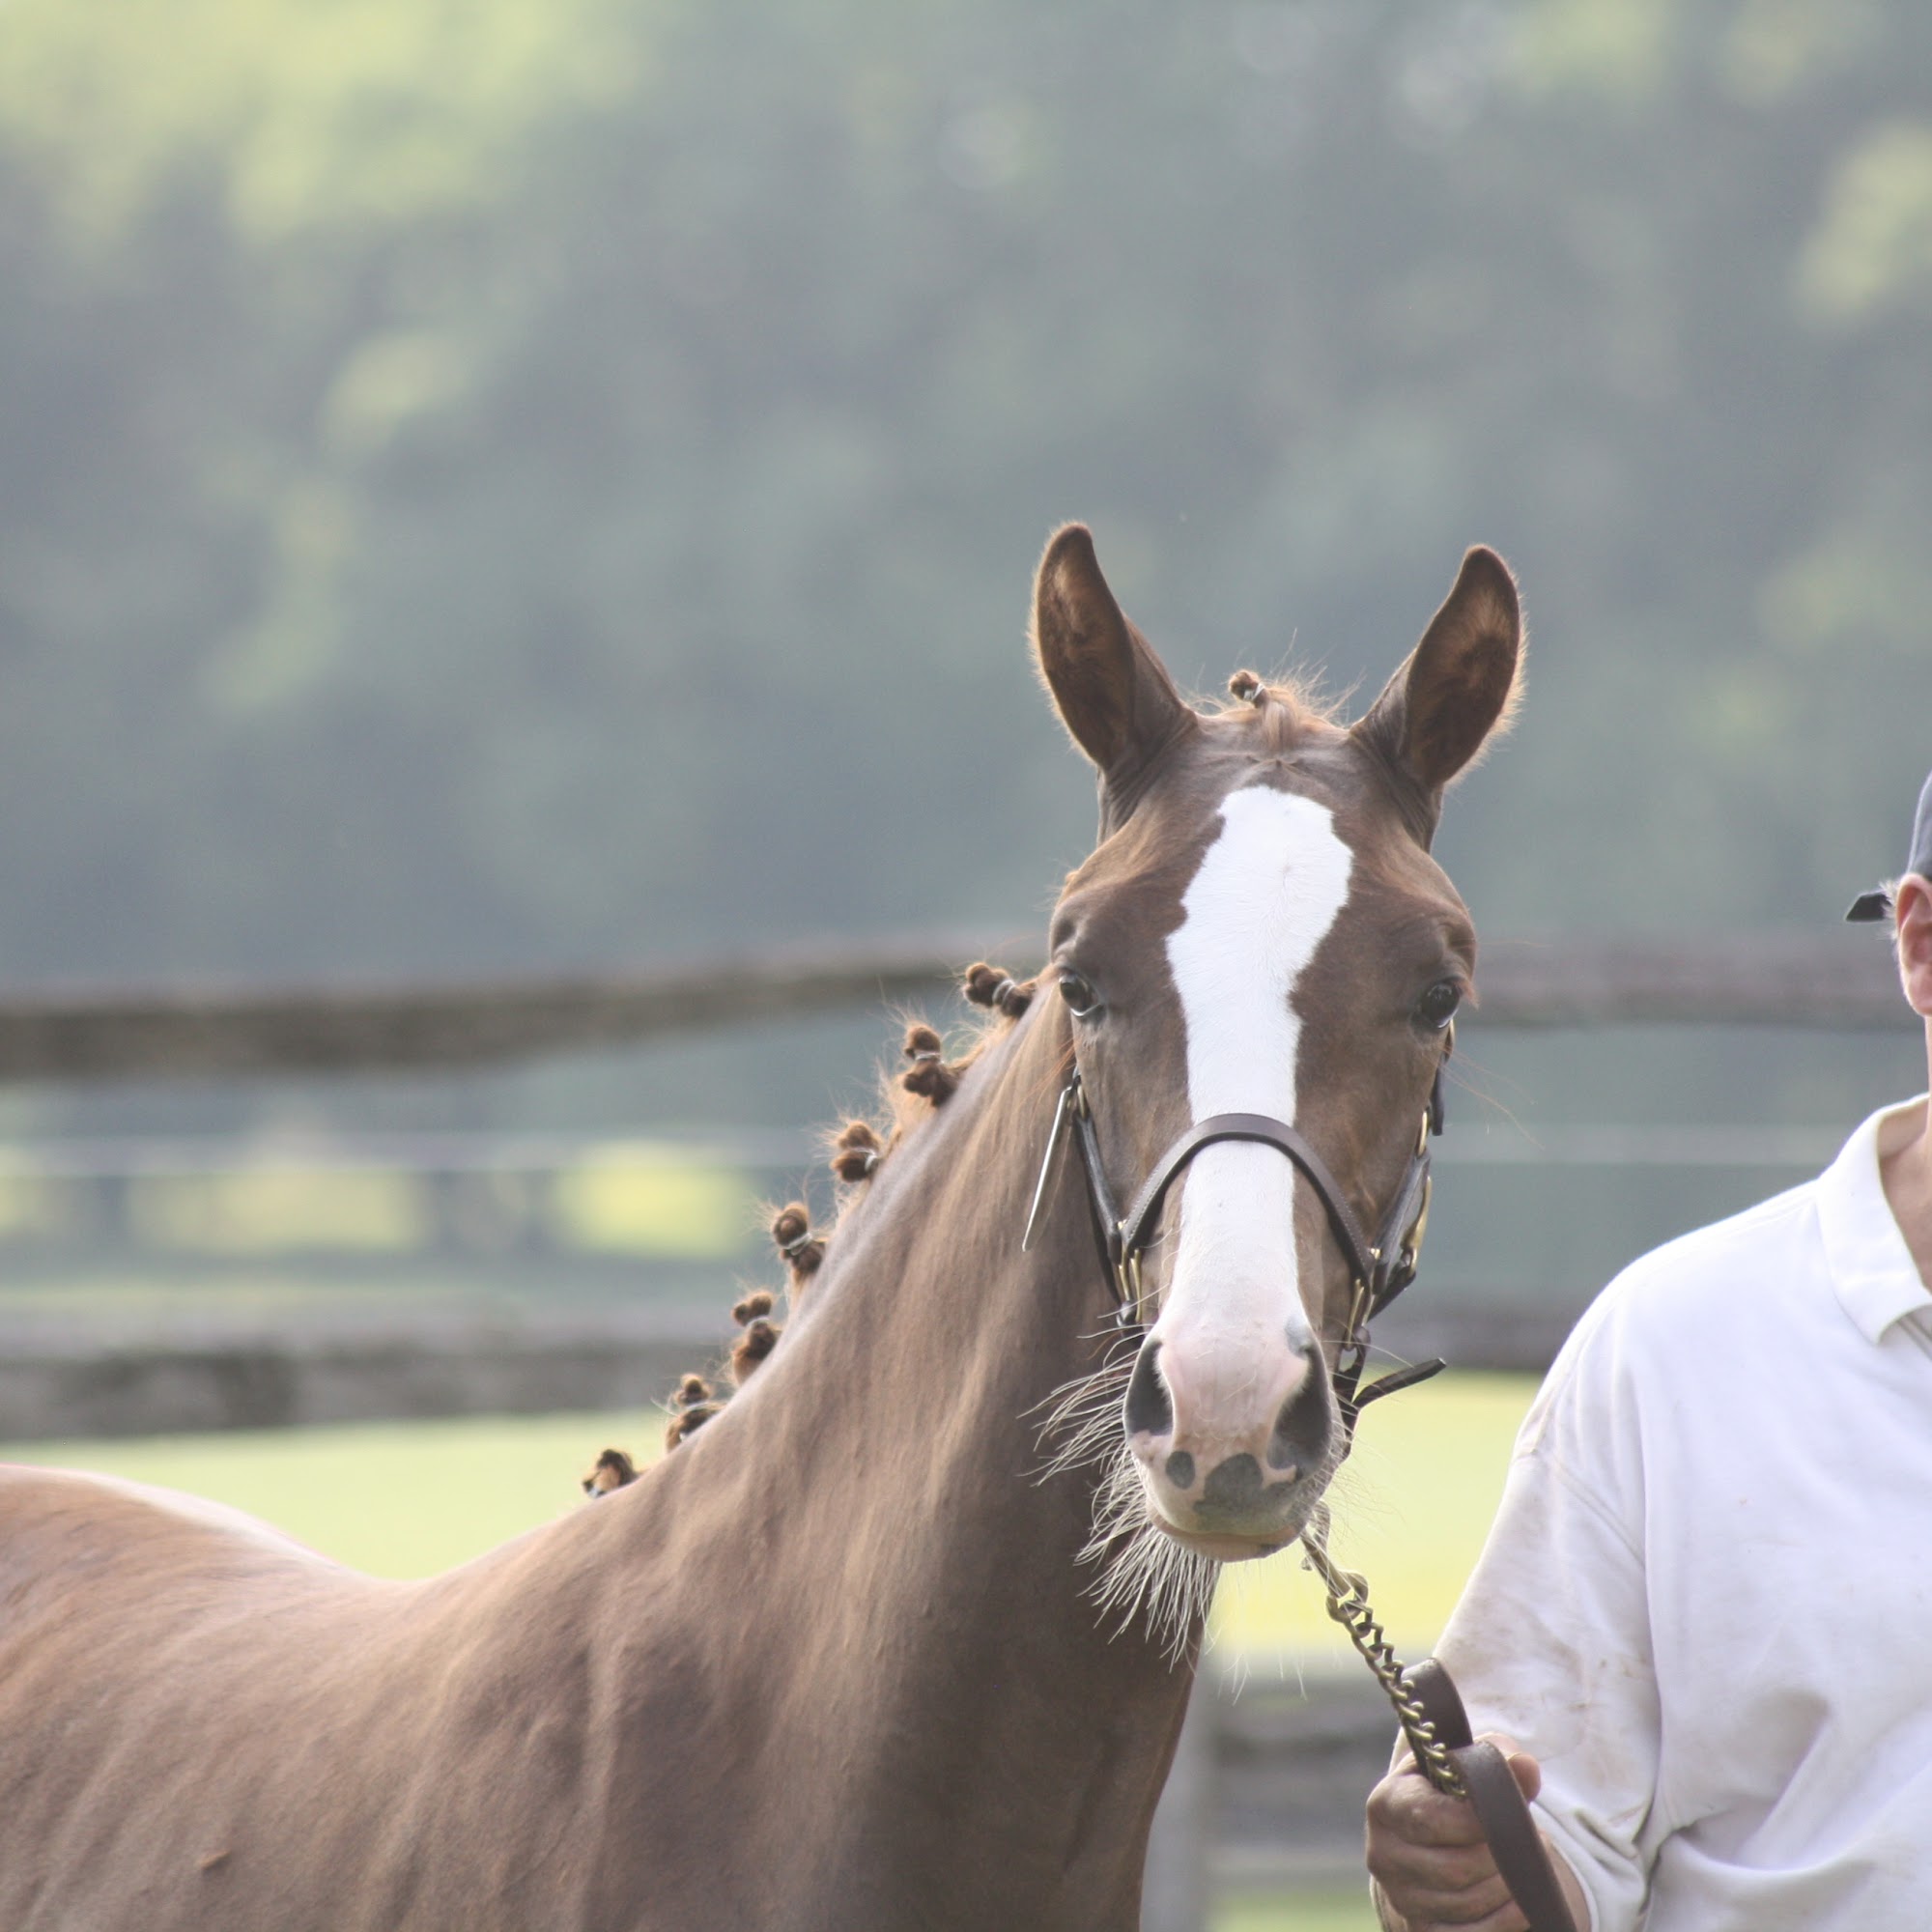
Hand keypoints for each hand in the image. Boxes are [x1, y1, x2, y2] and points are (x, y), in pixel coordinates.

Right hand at [1365, 1735, 1568, 1931]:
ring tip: (1526, 1864)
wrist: (1435, 1838)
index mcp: (1386, 1804)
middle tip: (1529, 1841)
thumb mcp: (1470, 1764)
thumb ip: (1498, 1758)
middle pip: (1452, 1868)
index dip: (1475, 1821)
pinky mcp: (1420, 1930)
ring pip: (1464, 1903)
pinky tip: (1521, 1901)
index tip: (1507, 1813)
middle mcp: (1383, 1854)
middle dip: (1500, 1858)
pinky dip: (1504, 1920)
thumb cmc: (1454, 1793)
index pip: (1428, 1818)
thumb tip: (1525, 1768)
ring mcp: (1400, 1897)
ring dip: (1507, 1886)